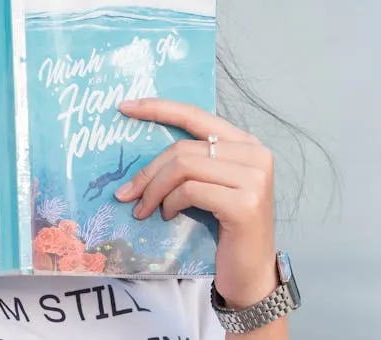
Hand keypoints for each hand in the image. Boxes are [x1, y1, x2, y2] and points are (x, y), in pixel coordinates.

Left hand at [114, 98, 277, 308]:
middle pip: (182, 148)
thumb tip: (139, 154)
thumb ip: (190, 161)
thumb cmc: (224, 226)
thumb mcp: (208, 184)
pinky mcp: (245, 202)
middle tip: (126, 194)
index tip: (125, 107)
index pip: (195, 115)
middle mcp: (255, 154)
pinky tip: (169, 216)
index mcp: (245, 143)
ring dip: (154, 190)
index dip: (158, 108)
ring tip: (146, 209)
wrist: (250, 273)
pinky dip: (171, 203)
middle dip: (147, 172)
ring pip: (182, 167)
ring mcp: (254, 177)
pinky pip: (190, 191)